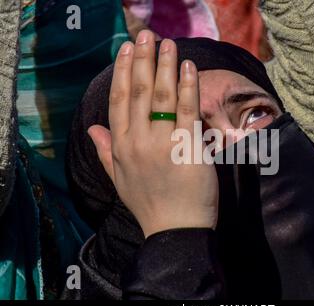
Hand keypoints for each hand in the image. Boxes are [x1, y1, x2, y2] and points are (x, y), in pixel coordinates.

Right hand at [88, 31, 218, 237]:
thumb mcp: (120, 180)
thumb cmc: (150, 205)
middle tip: (146, 35)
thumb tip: (92, 127)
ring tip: (167, 44)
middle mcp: (138, 141)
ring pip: (162, 97)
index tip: (126, 50)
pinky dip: (188, 87)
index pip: (118, 101)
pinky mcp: (188, 147)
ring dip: (164, 66)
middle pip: (138, 92)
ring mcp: (163, 143)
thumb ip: (105, 151)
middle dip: (142, 60)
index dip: (122, 72)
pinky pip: (188, 111)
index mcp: (121, 147)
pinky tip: (187, 67)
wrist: (175, 230)